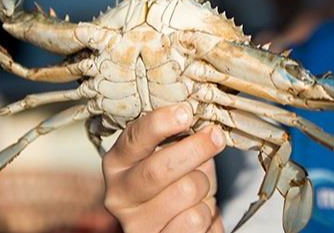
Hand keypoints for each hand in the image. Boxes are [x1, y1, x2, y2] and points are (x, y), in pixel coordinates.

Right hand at [103, 104, 226, 232]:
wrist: (184, 225)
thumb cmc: (179, 182)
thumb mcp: (175, 153)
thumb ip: (179, 134)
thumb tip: (199, 118)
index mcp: (118, 163)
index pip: (134, 138)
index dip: (161, 123)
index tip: (186, 112)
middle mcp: (119, 195)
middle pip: (158, 169)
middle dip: (194, 149)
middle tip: (215, 137)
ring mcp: (136, 224)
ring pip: (185, 192)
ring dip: (204, 186)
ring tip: (198, 188)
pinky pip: (195, 219)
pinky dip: (207, 213)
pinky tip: (197, 211)